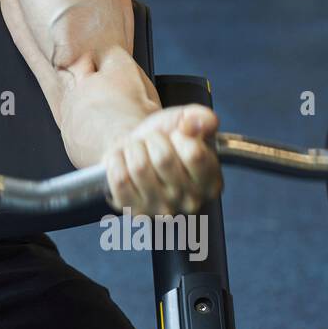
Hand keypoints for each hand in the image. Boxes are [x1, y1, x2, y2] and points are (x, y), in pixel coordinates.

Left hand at [102, 105, 221, 215]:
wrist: (136, 150)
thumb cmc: (164, 140)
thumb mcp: (186, 121)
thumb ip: (202, 118)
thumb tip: (198, 122)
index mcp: (211, 183)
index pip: (194, 154)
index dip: (179, 136)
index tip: (176, 137)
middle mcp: (190, 202)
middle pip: (163, 158)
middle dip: (153, 140)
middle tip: (152, 144)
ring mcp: (161, 210)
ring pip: (139, 167)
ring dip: (133, 149)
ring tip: (138, 152)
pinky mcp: (133, 210)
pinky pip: (119, 178)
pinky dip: (116, 161)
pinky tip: (124, 162)